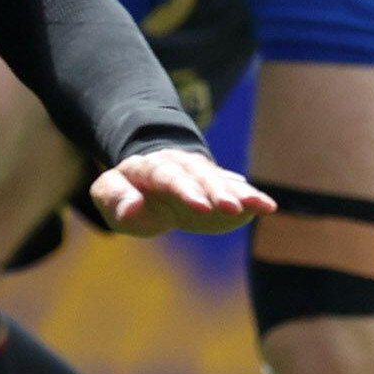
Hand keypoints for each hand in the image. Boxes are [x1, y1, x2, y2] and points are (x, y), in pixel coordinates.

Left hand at [86, 148, 274, 236]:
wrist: (150, 179)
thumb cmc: (126, 192)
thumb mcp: (107, 194)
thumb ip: (114, 198)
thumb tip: (133, 208)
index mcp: (152, 167)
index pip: (171, 177)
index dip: (187, 191)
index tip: (202, 207)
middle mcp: (183, 165)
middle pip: (203, 176)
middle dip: (219, 191)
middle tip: (235, 208)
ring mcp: (203, 174)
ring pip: (222, 181)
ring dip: (242, 194)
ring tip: (264, 206)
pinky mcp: (219, 186)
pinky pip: (236, 189)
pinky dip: (251, 197)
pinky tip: (267, 206)